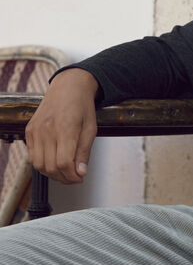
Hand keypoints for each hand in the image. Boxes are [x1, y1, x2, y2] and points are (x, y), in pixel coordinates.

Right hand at [24, 68, 99, 183]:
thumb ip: (84, 152)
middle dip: (64, 178)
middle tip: (74, 177)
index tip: (80, 178)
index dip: (72, 176)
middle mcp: (47, 129)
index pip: (64, 163)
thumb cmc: (82, 105)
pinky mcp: (29, 130)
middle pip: (51, 167)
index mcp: (65, 127)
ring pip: (38, 165)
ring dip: (52, 174)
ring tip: (64, 171)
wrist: (68, 87)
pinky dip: (42, 164)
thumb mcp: (91, 128)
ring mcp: (36, 130)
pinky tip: (53, 160)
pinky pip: (32, 156)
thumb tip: (80, 173)